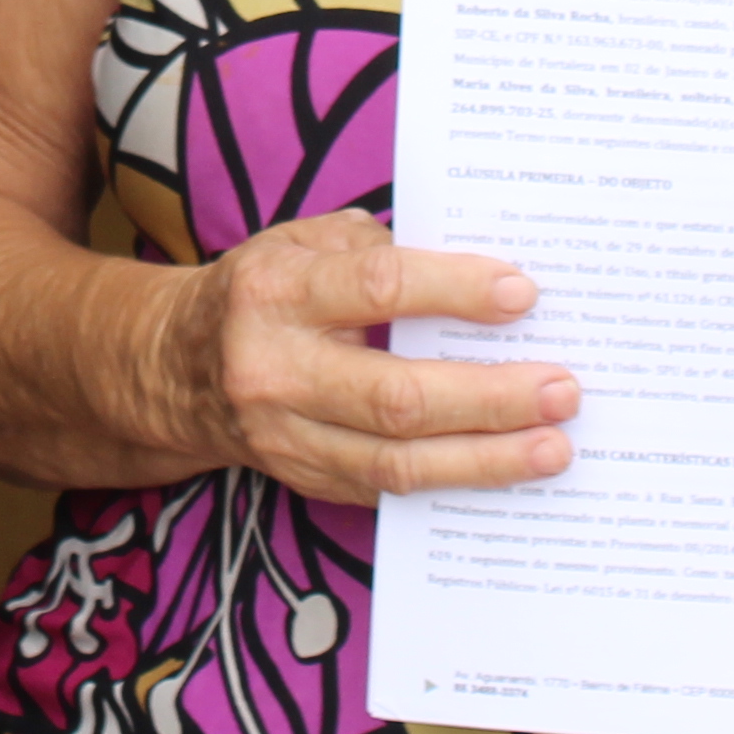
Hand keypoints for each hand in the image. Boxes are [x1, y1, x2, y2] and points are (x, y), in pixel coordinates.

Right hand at [155, 210, 579, 505]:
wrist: (172, 369)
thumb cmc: (262, 292)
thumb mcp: (300, 242)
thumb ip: (373, 250)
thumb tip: (473, 274)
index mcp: (275, 291)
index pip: (376, 290)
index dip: (454, 291)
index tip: (522, 293)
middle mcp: (275, 370)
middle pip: (397, 396)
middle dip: (490, 397)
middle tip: (561, 389)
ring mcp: (288, 437)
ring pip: (398, 461)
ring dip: (486, 457)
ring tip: (553, 446)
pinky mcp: (304, 480)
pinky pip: (388, 490)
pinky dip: (452, 482)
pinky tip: (505, 470)